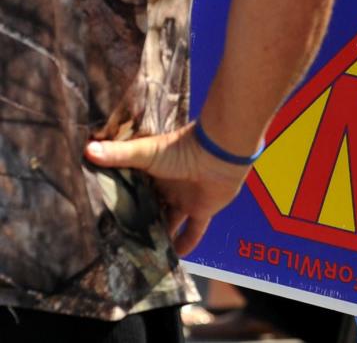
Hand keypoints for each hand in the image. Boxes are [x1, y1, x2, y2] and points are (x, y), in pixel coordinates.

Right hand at [84, 123, 248, 255]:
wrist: (220, 151)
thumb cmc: (182, 148)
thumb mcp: (146, 152)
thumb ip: (118, 154)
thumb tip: (86, 150)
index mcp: (154, 171)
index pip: (133, 190)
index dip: (121, 203)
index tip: (103, 220)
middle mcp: (169, 186)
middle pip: (150, 209)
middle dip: (138, 224)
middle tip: (118, 245)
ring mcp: (186, 198)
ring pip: (170, 222)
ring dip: (159, 237)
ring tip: (140, 258)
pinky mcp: (202, 209)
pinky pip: (194, 231)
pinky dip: (185, 244)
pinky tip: (173, 258)